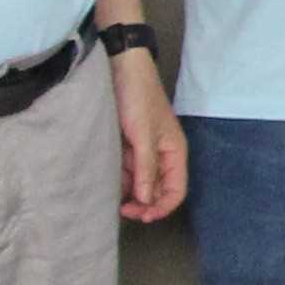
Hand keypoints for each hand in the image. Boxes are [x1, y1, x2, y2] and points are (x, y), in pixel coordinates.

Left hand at [112, 45, 186, 222]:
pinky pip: (126, 171)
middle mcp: (162, 155)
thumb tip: (146, 200)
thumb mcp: (143, 135)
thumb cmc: (138, 99)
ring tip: (111, 196)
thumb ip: (146, 169)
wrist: (121, 69)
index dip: (161, 208)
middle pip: (158, 190)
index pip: (176, 191)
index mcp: (174, 152)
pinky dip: (120, 179)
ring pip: (140, 183)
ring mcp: (144, 151)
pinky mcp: (128, 146)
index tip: (140, 216)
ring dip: (129, 193)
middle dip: (144, 203)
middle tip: (122, 210)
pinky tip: (108, 182)